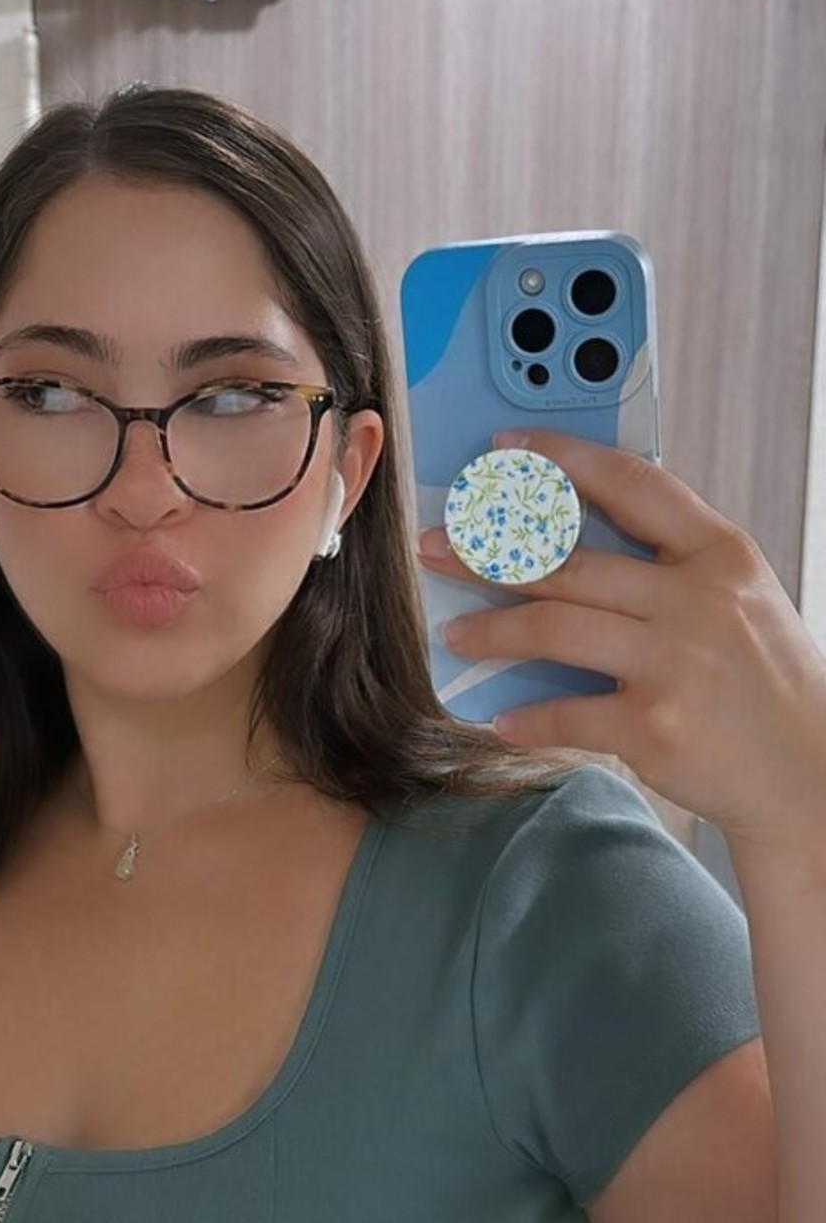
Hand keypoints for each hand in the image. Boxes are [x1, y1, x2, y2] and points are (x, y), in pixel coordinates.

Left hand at [416, 428, 825, 849]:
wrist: (809, 774)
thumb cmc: (764, 682)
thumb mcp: (739, 599)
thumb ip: (671, 564)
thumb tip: (564, 541)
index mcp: (721, 554)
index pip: (632, 483)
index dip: (561, 459)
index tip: (504, 448)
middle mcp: (698, 600)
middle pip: (569, 560)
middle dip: (487, 551)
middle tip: (435, 547)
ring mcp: (675, 664)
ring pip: (553, 628)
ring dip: (491, 628)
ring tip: (454, 632)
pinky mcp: (655, 728)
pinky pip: (566, 713)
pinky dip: (526, 717)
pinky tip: (501, 717)